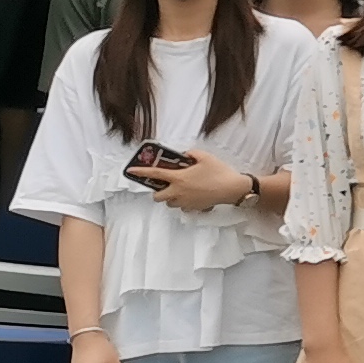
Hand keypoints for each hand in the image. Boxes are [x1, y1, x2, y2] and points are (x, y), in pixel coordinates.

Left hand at [132, 150, 256, 210]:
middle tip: (165, 184)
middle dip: (157, 191)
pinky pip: (183, 207)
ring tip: (180, 189)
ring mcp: (186, 202)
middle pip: (157, 197)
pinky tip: (192, 196)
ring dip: (170, 197)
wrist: (232, 188)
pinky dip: (183, 203)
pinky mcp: (194, 208)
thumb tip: (185, 155)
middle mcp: (178, 192)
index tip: (131, 171)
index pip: (154, 174)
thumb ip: (191, 154)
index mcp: (178, 178)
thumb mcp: (204, 157)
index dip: (140, 172)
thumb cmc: (219, 172)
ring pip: (169, 203)